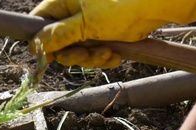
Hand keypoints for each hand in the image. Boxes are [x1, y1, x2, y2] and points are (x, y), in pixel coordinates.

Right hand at [29, 0, 195, 67]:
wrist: (162, 4)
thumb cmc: (123, 7)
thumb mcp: (86, 24)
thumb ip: (57, 35)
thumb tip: (33, 45)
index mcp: (66, 0)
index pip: (41, 21)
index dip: (42, 42)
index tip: (48, 58)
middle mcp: (76, 9)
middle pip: (59, 40)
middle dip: (74, 54)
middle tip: (89, 57)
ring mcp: (92, 21)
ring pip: (79, 48)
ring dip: (92, 58)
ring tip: (109, 56)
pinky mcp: (108, 31)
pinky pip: (97, 49)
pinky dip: (105, 56)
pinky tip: (117, 55)